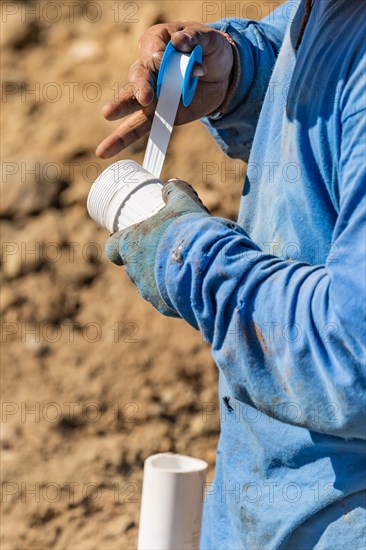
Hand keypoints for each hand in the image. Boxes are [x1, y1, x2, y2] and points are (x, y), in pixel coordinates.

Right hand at [96, 22, 233, 158]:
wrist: (222, 76)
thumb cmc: (210, 51)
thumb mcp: (209, 39)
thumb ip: (194, 39)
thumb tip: (180, 43)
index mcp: (156, 43)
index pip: (150, 47)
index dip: (159, 55)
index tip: (175, 55)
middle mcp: (147, 69)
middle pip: (138, 76)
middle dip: (141, 86)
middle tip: (145, 97)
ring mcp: (151, 94)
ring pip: (132, 102)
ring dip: (120, 108)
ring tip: (108, 114)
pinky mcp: (159, 115)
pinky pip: (139, 128)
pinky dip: (123, 139)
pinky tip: (106, 150)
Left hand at [105, 179, 209, 314]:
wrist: (208, 266)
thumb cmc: (189, 232)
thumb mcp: (184, 203)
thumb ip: (176, 191)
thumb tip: (172, 184)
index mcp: (131, 246)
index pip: (111, 248)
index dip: (117, 244)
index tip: (127, 239)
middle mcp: (134, 271)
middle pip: (132, 266)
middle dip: (145, 259)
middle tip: (162, 250)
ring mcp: (148, 292)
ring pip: (149, 284)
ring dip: (160, 276)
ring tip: (180, 267)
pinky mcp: (164, 307)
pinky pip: (166, 298)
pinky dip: (174, 292)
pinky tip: (189, 285)